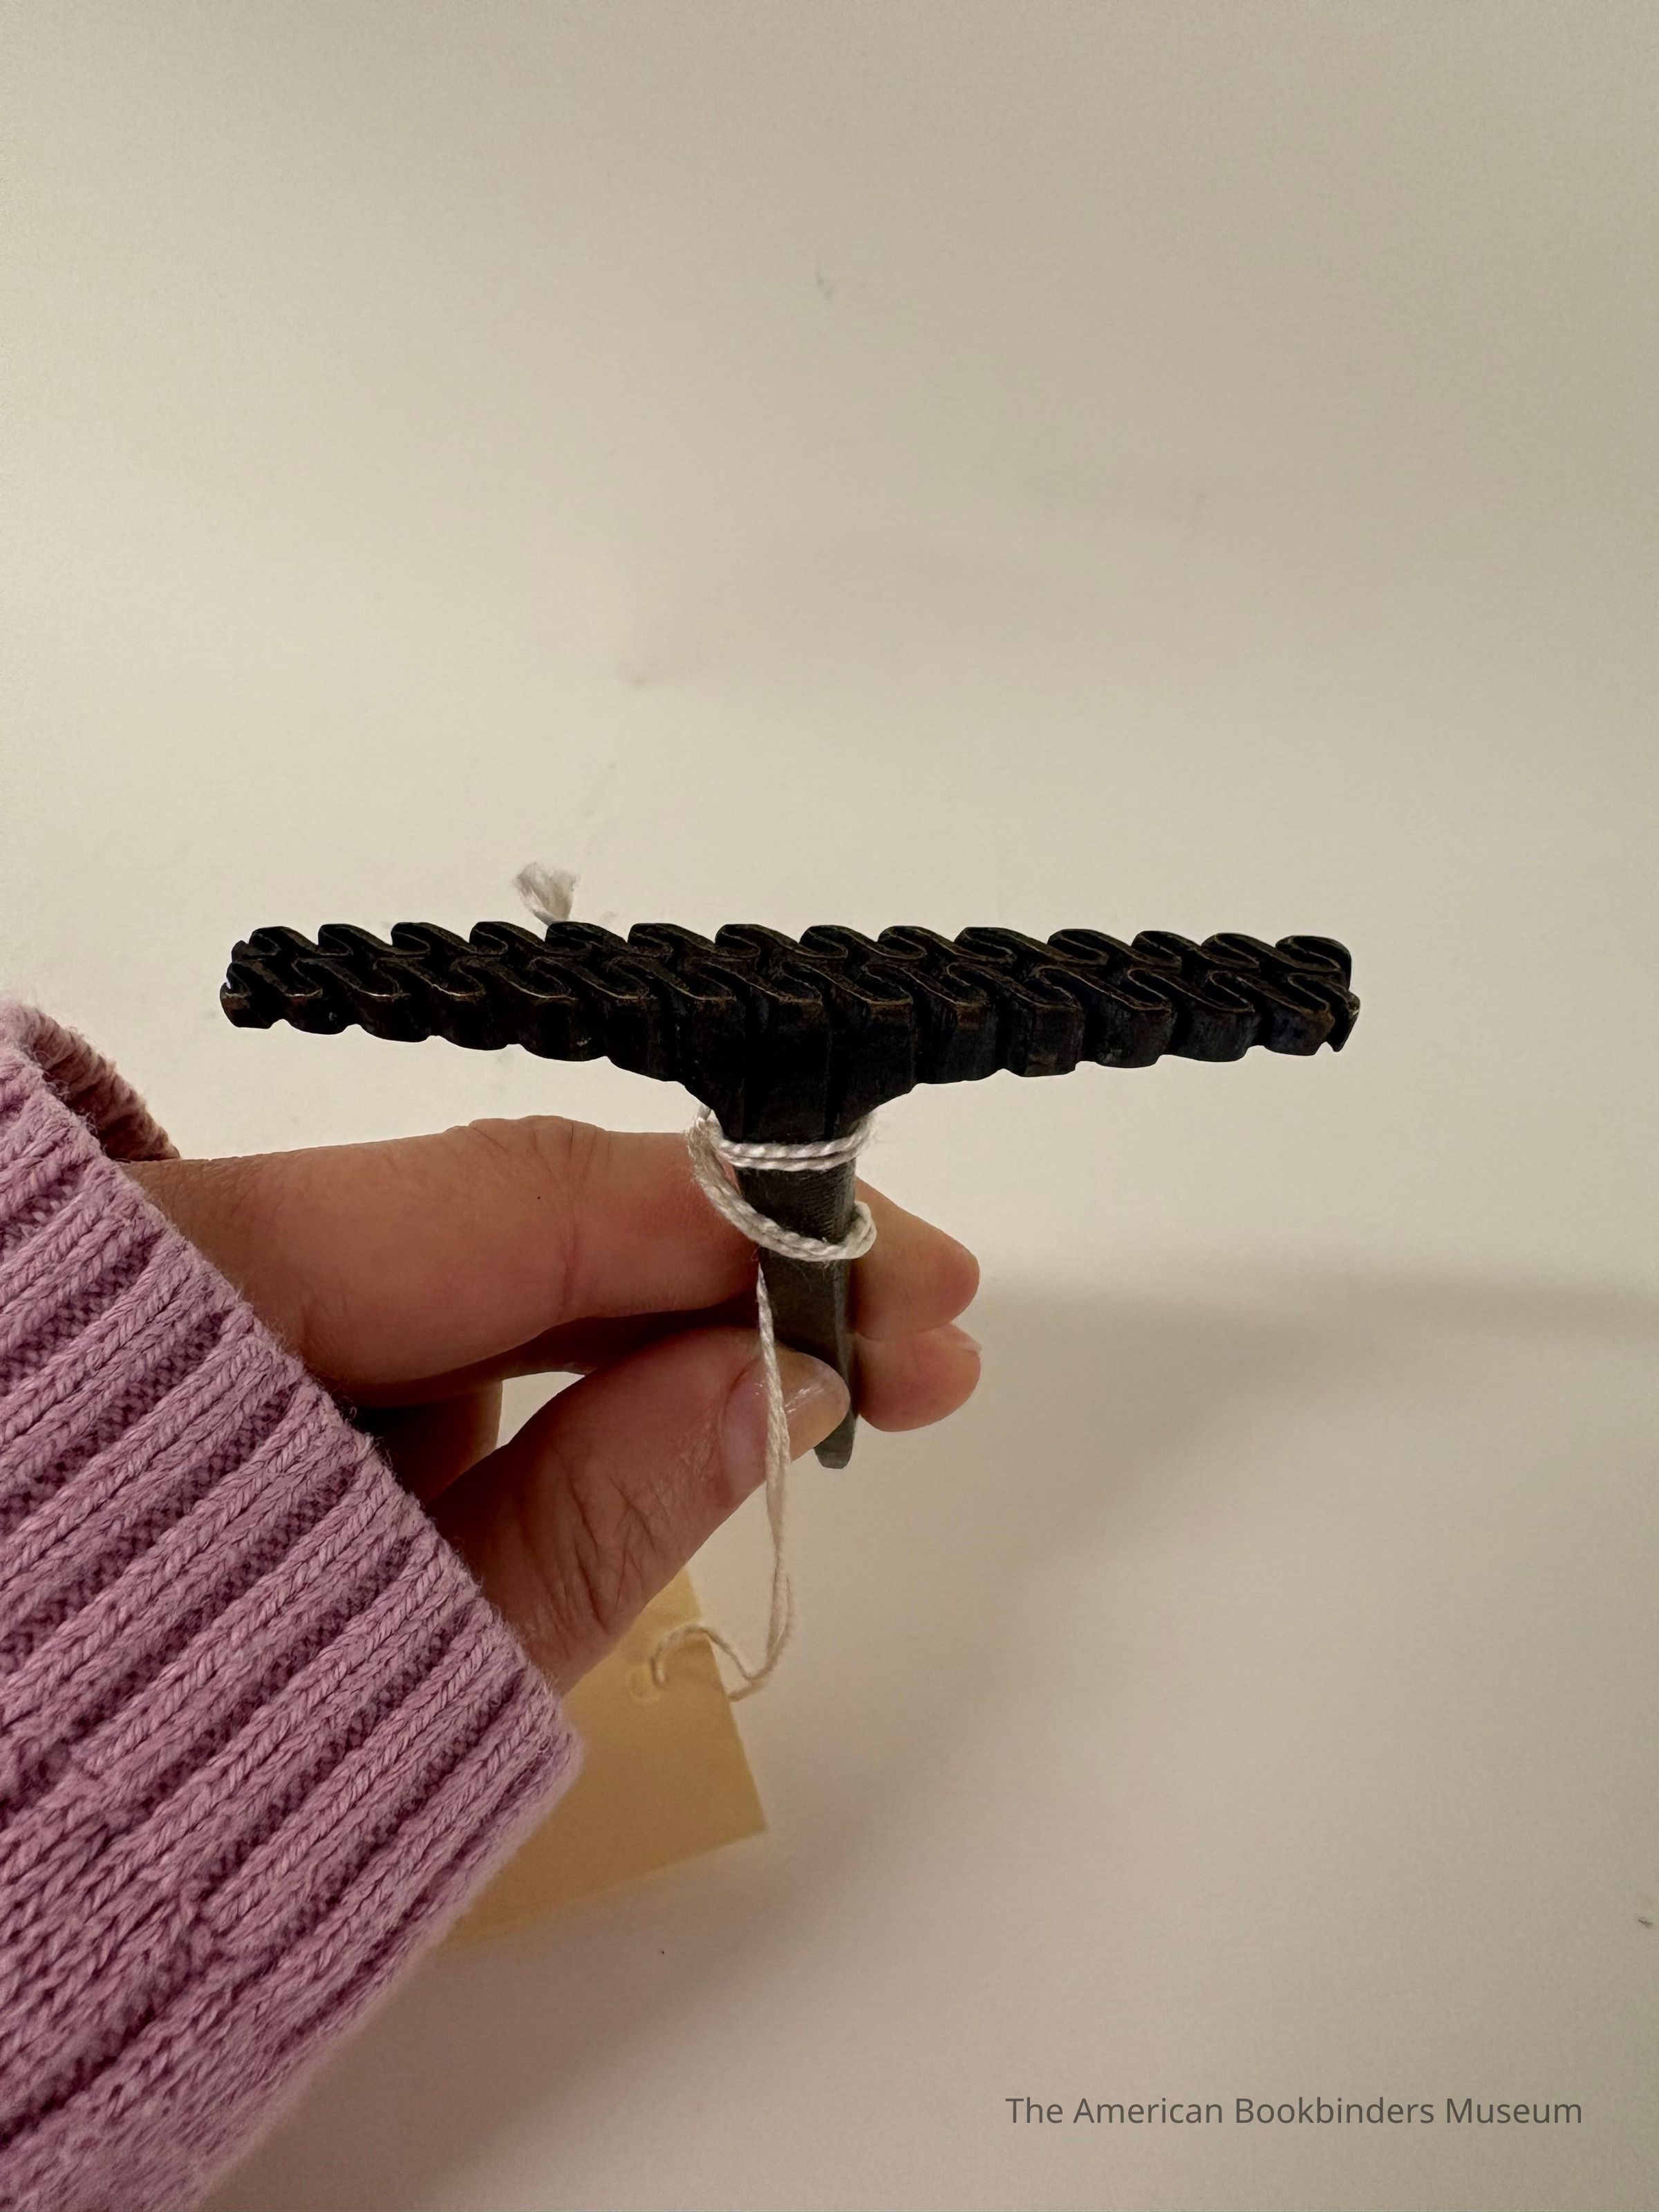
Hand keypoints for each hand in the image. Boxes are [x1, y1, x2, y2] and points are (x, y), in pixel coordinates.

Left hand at [127, 1117, 978, 1690]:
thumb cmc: (180, 1800)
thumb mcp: (417, 1670)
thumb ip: (600, 1508)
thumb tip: (784, 1371)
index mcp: (198, 1290)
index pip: (522, 1203)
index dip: (741, 1224)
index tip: (914, 1281)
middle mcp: (182, 1253)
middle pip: (497, 1232)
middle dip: (713, 1284)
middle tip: (904, 1352)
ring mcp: (187, 1313)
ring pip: (448, 1296)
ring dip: (621, 1345)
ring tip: (783, 1413)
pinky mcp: (199, 1374)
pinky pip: (382, 1351)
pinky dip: (504, 1395)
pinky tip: (604, 1455)